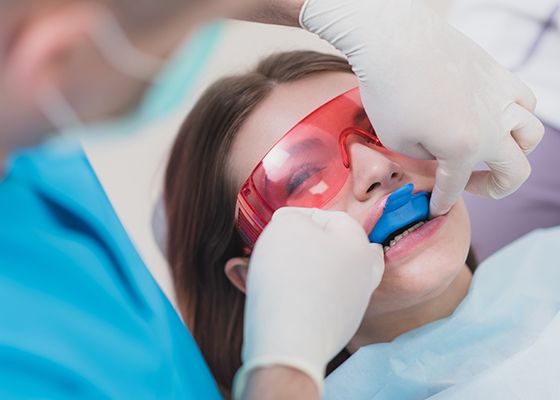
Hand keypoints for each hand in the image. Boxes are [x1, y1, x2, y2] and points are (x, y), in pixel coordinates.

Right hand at [234, 207, 383, 397]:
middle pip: (335, 247)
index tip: (277, 227)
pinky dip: (307, 296)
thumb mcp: (286, 226)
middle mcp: (365, 273)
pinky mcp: (340, 327)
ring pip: (331, 275)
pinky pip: (323, 301)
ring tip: (280, 274)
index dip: (299, 217)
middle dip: (309, 245)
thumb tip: (294, 224)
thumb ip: (293, 217)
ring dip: (308, 270)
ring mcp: (355, 303)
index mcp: (358, 243)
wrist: (289, 341)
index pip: (329, 217)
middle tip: (282, 250)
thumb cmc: (288, 277)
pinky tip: (287, 299)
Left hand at [300, 0, 544, 215]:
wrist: (395, 39)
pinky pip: (524, 100)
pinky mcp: (498, 73)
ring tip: (490, 151)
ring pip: (531, 134)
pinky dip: (516, 115)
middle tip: (471, 185)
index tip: (433, 210)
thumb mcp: (396, 141)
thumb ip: (425, 157)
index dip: (442, 202)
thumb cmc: (389, 91)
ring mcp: (500, 97)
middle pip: (516, 171)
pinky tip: (494, 115)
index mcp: (464, 148)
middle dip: (494, 188)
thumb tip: (439, 153)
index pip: (456, 187)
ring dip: (515, 152)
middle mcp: (492, 126)